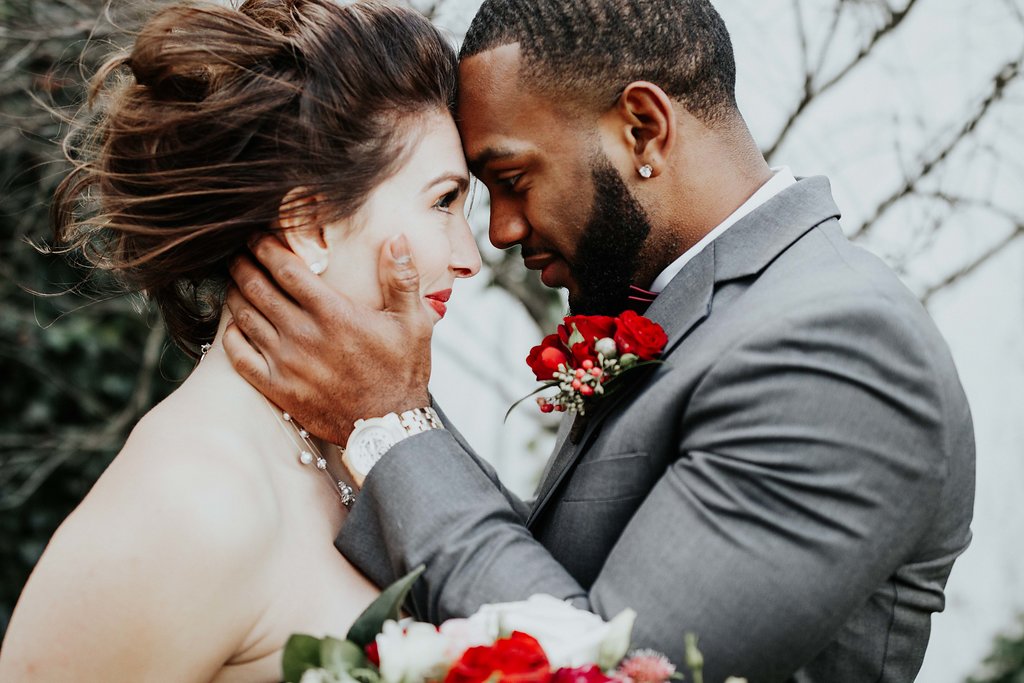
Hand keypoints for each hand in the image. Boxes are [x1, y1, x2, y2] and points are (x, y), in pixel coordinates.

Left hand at [224, 234, 432, 443]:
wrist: (390, 426)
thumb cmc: (403, 372)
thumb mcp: (414, 322)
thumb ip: (402, 277)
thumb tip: (396, 238)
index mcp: (333, 313)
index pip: (286, 269)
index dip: (266, 247)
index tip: (258, 237)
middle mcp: (304, 334)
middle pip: (257, 288)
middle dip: (243, 265)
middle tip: (238, 255)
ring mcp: (287, 363)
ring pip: (245, 318)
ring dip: (235, 295)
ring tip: (235, 283)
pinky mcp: (278, 388)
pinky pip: (240, 357)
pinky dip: (232, 337)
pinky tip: (235, 326)